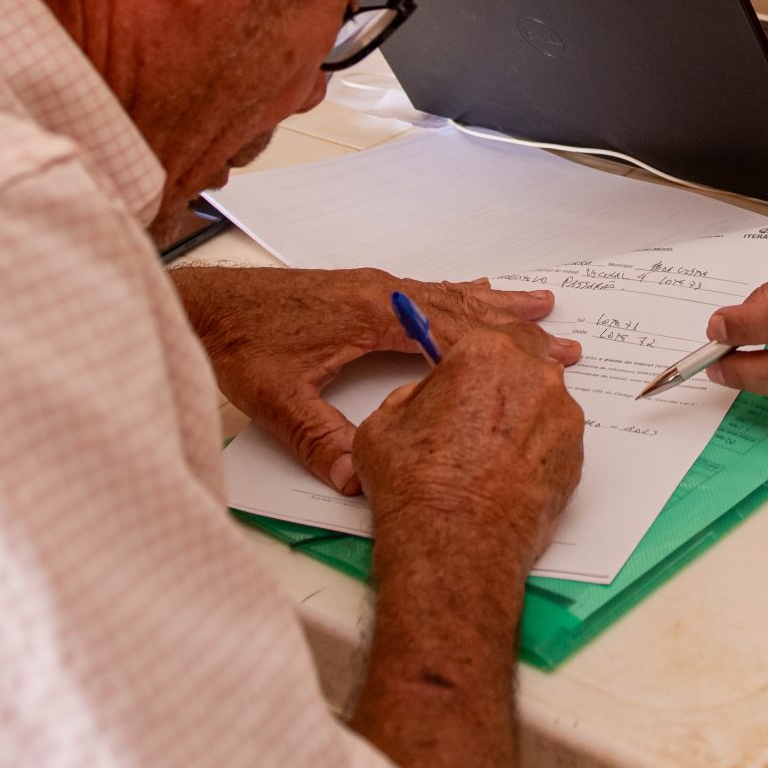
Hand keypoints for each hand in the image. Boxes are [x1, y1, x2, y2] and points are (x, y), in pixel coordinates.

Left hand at [173, 266, 581, 494]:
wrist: (204, 305)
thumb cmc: (236, 342)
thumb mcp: (274, 399)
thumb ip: (317, 438)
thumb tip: (353, 481)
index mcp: (369, 311)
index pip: (448, 328)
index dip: (498, 345)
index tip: (540, 352)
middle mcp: (377, 291)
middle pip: (461, 307)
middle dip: (513, 324)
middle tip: (562, 335)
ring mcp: (370, 287)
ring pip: (446, 294)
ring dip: (493, 304)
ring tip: (539, 303)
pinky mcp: (358, 291)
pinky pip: (424, 293)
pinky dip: (459, 297)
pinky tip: (472, 294)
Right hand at [356, 323, 584, 565]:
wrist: (454, 544)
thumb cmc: (417, 485)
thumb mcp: (384, 423)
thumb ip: (412, 396)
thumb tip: (425, 398)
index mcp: (484, 353)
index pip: (492, 333)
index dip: (477, 356)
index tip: (467, 372)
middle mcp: (532, 376)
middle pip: (527, 359)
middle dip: (507, 377)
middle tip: (481, 409)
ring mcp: (561, 416)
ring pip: (545, 400)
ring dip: (524, 414)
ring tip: (491, 452)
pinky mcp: (577, 455)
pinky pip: (557, 438)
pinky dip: (539, 448)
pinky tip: (510, 473)